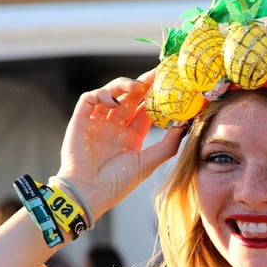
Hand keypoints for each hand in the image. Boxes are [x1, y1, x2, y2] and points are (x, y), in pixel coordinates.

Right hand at [55, 72, 187, 220]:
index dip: (156, 97)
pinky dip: (101, 95)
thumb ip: (167, 146)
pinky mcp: (80, 120)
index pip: (145, 110)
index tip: (168, 84)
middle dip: (143, 84)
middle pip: (130, 97)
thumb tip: (185, 125)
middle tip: (157, 74)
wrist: (89, 192)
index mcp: (131, 137)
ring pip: (110, 93)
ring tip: (137, 86)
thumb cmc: (117, 183)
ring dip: (123, 85)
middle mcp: (115, 127)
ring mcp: (97, 122)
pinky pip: (89, 99)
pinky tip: (113, 102)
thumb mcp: (147, 164)